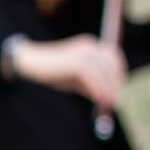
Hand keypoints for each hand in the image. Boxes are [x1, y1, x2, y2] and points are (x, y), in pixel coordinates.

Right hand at [11, 34, 126, 108]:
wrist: (31, 63)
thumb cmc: (51, 72)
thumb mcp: (75, 80)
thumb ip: (90, 86)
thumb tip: (105, 99)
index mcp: (90, 46)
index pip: (113, 58)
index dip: (119, 75)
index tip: (116, 91)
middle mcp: (90, 46)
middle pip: (112, 64)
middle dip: (115, 83)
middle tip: (113, 101)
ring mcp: (83, 53)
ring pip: (103, 73)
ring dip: (108, 89)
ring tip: (107, 104)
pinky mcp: (76, 62)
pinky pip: (93, 78)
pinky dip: (98, 90)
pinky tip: (99, 100)